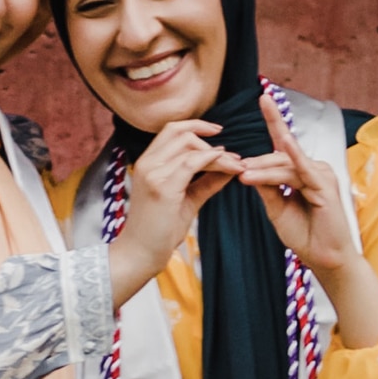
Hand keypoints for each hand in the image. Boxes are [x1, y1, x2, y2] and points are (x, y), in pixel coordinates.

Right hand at [108, 120, 241, 307]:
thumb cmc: (160, 229)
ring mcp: (153, 173)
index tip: (219, 132)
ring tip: (236, 165)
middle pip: (180, 131)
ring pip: (190, 146)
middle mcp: (148, 162)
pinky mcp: (163, 186)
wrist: (141, 253)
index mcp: (148, 162)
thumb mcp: (188, 199)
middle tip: (232, 155)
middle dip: (208, 138)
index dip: (196, 125)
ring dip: (217, 153)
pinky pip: (193, 163)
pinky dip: (215, 161)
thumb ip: (207, 181)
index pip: (172, 130)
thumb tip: (230, 168)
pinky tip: (229, 169)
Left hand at [238, 94, 360, 275]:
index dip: (274, 120)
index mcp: (301, 171)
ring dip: (263, 170)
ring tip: (244, 175)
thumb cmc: (304, 234)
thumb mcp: (277, 208)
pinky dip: (294, 155)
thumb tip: (249, 170)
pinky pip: (304, 168)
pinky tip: (286, 141)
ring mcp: (321, 174)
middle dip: (257, 164)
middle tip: (237, 170)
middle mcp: (313, 168)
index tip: (263, 97)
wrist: (323, 258)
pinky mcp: (325, 185)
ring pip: (285, 165)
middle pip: (278, 157)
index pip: (283, 143)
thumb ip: (267, 187)